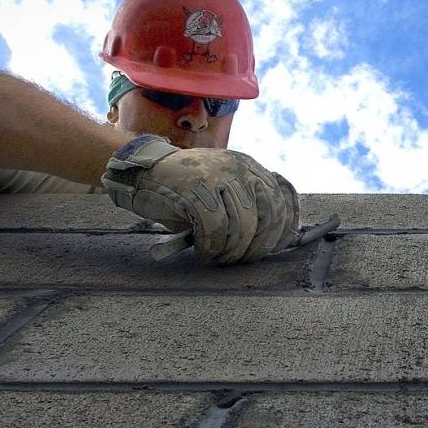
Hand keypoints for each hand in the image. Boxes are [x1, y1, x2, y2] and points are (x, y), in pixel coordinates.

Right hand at [100, 135, 298, 262]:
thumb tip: (278, 241)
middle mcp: (238, 167)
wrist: (144, 172)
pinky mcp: (195, 188)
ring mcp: (217, 175)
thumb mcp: (223, 192)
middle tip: (241, 260)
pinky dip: (212, 247)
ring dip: (232, 251)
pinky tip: (204, 252)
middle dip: (259, 245)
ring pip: (243, 224)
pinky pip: (215, 227)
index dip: (283, 228)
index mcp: (249, 167)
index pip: (282, 198)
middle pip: (268, 214)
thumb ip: (248, 207)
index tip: (274, 249)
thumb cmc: (186, 192)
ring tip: (219, 258)